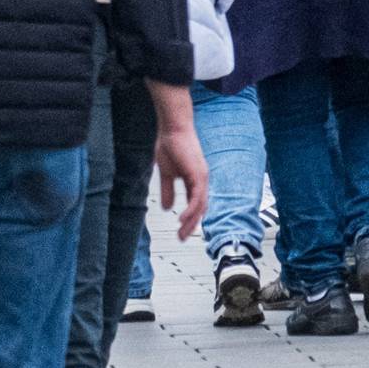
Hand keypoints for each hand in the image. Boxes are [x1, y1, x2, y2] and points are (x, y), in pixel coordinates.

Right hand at [152, 123, 209, 241]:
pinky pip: (197, 197)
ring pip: (200, 206)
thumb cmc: (170, 146)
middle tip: (181, 238)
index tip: (180, 231)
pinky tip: (182, 219)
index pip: (195, 205)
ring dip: (191, 221)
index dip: (189, 219)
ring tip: (181, 233)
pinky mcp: (199, 175)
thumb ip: (168, 191)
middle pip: (200, 209)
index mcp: (195, 181)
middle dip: (191, 225)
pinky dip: (191, 210)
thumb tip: (168, 208)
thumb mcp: (166, 174)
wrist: (173, 129)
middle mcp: (201, 181)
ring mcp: (202, 178)